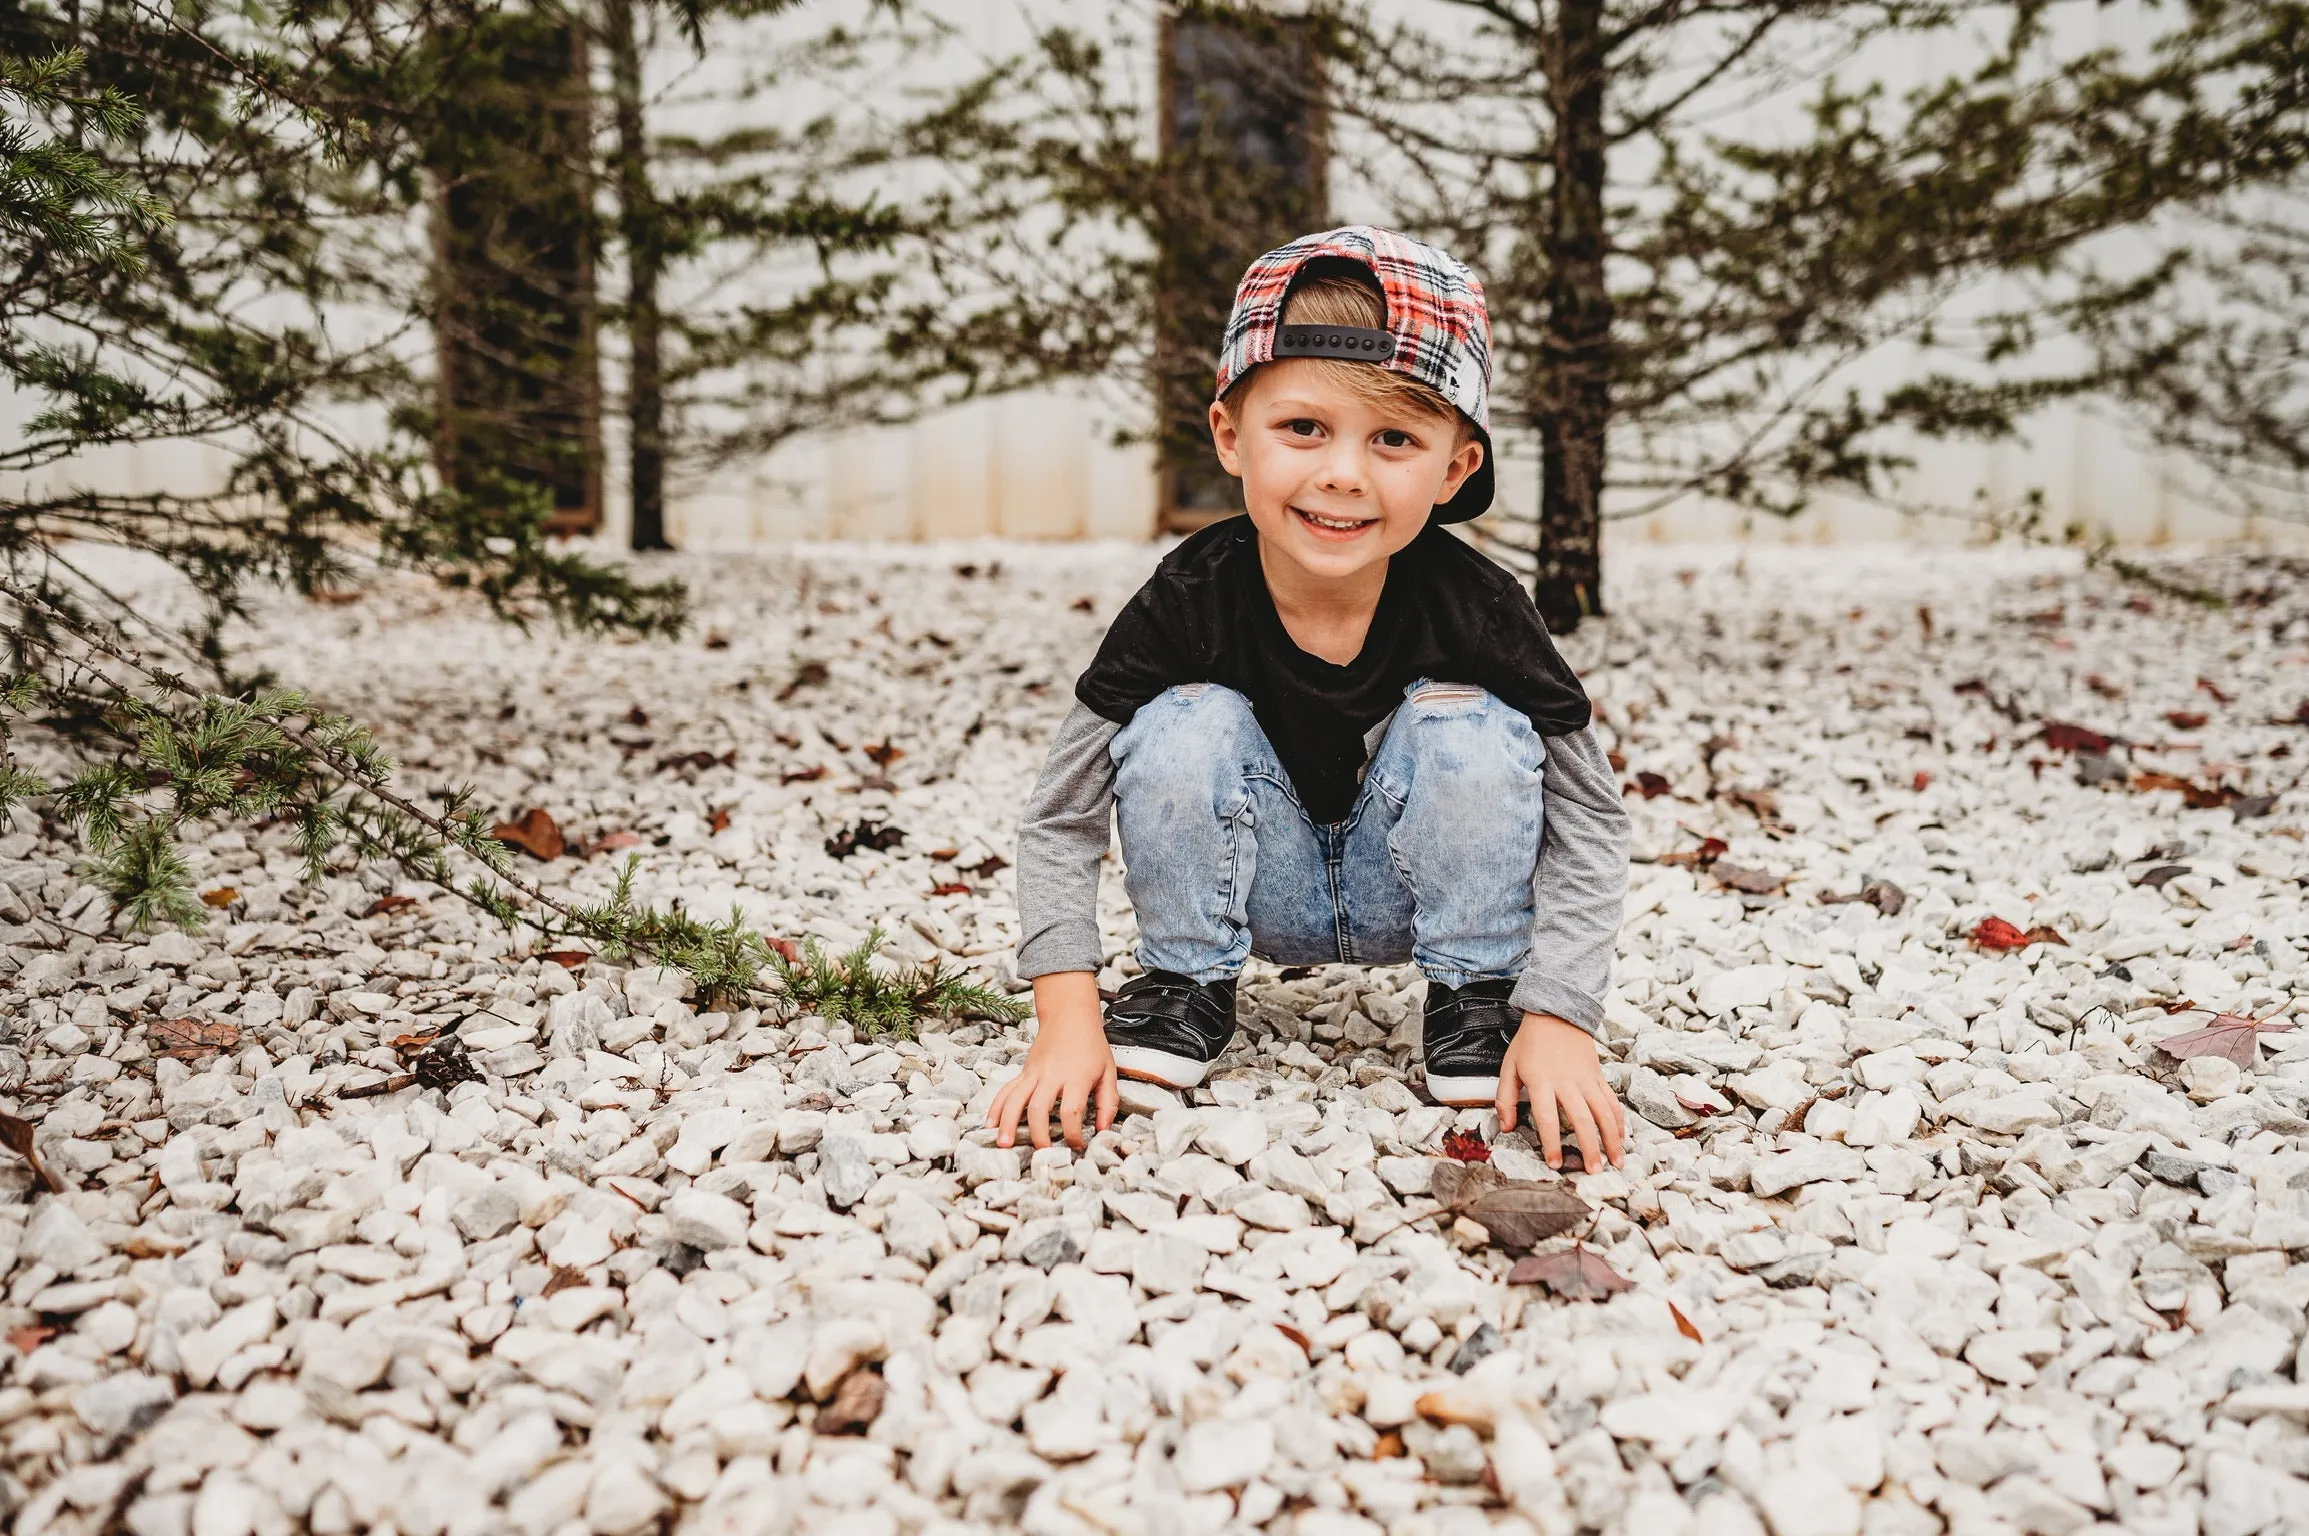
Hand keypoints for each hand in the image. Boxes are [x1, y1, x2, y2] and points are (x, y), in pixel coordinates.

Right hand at [985, 971, 1115, 1150]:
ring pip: (1016, 1099)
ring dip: (1008, 1122)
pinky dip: (996, 1107)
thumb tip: (1103, 1130)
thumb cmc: (1091, 1045)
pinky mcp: (1023, 1072)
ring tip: (1004, 1143)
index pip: (1072, 1110)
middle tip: (1041, 1153)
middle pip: (1039, 1107)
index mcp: (1077, 1076)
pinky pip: (1006, 1090)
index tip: (1078, 1145)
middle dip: (1038, 1133)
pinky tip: (990, 1124)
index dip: (1073, 1132)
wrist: (1069, 1015)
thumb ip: (1109, 1102)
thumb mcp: (1109, 1071)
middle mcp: (1052, 1075)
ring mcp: (1034, 1073)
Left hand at [1497, 1012, 1624, 1170]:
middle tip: (1592, 1172)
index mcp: (1542, 1081)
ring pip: (1604, 1113)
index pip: (1547, 1117)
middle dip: (1589, 1148)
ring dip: (1612, 1139)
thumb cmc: (1530, 1043)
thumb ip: (1506, 1098)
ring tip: (1616, 1162)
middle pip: (1582, 1119)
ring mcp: (1587, 1079)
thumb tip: (1506, 1127)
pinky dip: (1619, 1122)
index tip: (1555, 1163)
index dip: (1551, 1142)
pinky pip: (1612, 1102)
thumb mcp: (1509, 1066)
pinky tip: (1621, 1139)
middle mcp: (1567, 1082)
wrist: (1557, 1013)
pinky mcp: (1599, 1076)